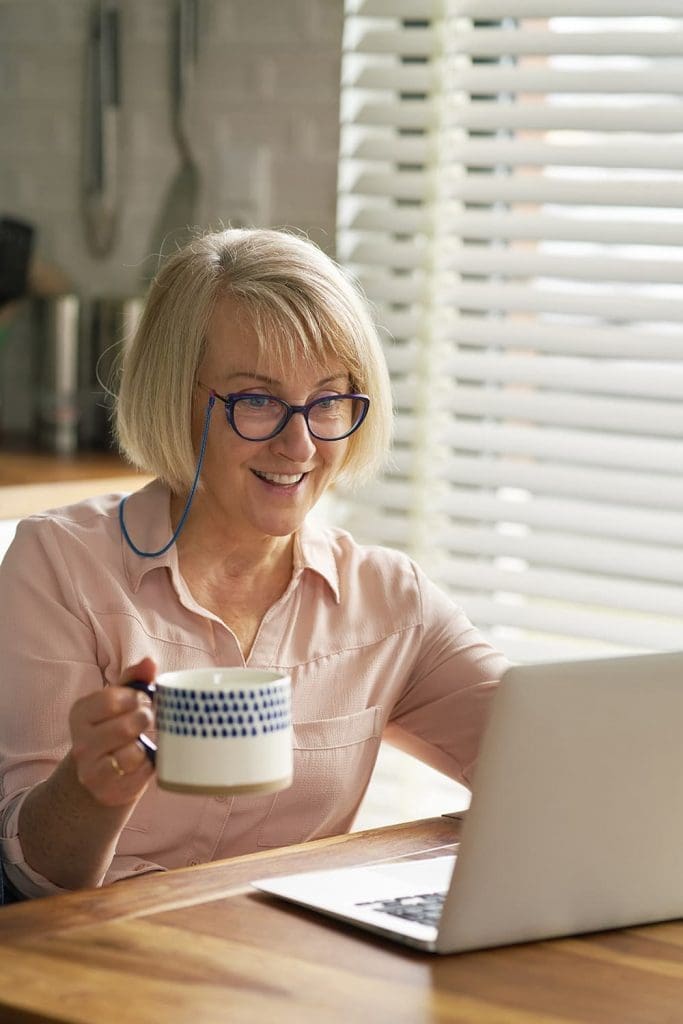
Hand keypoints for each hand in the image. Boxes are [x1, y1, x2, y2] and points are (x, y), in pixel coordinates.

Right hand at [69, 658, 155, 806]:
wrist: (98, 776)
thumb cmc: (113, 728)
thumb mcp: (118, 701)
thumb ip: (134, 679)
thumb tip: (150, 662)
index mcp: (80, 714)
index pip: (112, 700)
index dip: (137, 698)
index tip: (143, 700)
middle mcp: (81, 743)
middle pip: (127, 726)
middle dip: (146, 720)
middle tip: (148, 720)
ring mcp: (92, 771)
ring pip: (134, 753)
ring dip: (146, 746)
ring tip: (141, 743)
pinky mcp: (108, 792)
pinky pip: (142, 774)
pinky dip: (149, 766)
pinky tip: (141, 762)